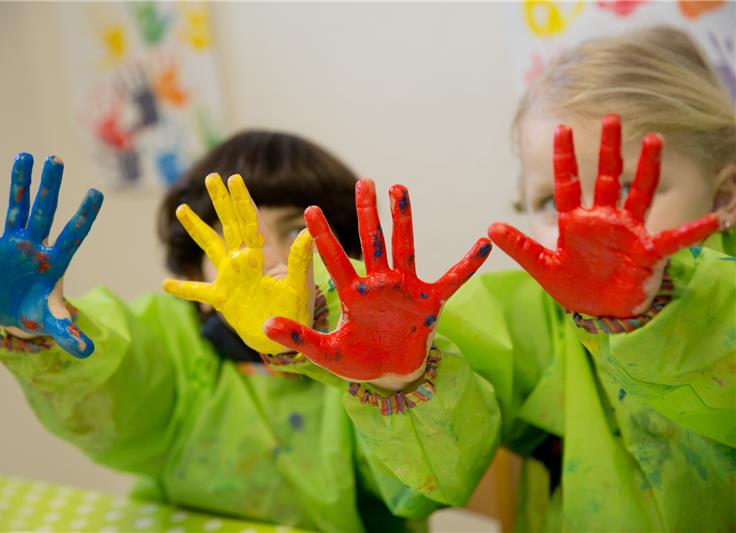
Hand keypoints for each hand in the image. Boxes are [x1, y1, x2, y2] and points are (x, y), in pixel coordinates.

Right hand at [0, 154, 103, 357]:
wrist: (13, 313)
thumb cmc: (37, 313)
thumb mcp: (54, 323)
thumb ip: (69, 334)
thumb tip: (87, 352)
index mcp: (56, 261)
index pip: (74, 235)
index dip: (84, 216)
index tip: (96, 193)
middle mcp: (35, 246)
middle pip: (45, 212)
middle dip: (49, 187)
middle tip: (56, 159)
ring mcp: (11, 244)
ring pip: (16, 208)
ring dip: (19, 184)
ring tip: (24, 156)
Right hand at [162, 174, 313, 353]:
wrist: (285, 338)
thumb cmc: (297, 311)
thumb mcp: (300, 284)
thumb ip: (300, 259)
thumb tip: (307, 230)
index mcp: (263, 256)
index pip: (250, 222)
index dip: (242, 200)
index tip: (234, 178)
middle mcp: (245, 262)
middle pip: (230, 225)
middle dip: (221, 202)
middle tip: (211, 177)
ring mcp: (231, 278)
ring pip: (210, 247)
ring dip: (197, 229)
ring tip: (182, 208)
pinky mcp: (222, 299)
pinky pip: (198, 291)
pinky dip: (182, 288)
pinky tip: (165, 283)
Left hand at [264, 178, 491, 389]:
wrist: (391, 375)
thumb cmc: (360, 361)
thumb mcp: (326, 353)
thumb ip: (299, 338)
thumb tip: (265, 326)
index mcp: (353, 294)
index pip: (334, 259)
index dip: (323, 236)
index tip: (310, 210)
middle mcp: (379, 284)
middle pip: (372, 241)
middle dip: (367, 212)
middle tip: (363, 181)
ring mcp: (405, 289)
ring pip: (404, 248)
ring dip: (403, 220)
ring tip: (399, 189)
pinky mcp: (429, 302)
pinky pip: (452, 279)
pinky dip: (467, 264)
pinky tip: (484, 243)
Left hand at [489, 114, 719, 316]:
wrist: (599, 311)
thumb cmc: (574, 285)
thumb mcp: (542, 267)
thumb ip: (520, 247)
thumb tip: (491, 227)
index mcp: (577, 221)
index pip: (569, 184)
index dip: (565, 158)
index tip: (561, 129)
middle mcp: (604, 219)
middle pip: (607, 177)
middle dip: (609, 149)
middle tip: (612, 117)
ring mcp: (628, 232)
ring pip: (639, 193)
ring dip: (647, 168)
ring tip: (655, 140)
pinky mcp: (647, 252)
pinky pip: (672, 239)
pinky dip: (692, 232)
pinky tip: (714, 221)